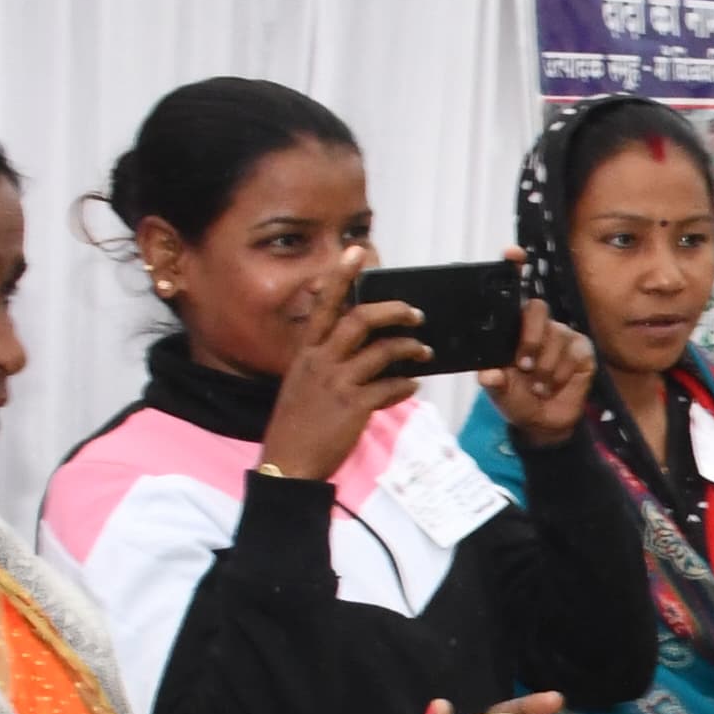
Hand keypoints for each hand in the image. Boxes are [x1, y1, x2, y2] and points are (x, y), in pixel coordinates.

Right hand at [258, 261, 424, 484]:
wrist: (288, 462)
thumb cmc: (297, 424)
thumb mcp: (303, 383)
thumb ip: (326, 362)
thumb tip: (362, 349)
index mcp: (306, 352)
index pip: (324, 304)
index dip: (341, 276)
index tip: (357, 251)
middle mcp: (320, 361)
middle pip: (360, 319)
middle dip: (394, 311)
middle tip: (416, 313)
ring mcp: (337, 383)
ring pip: (382, 351)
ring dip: (410, 348)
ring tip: (424, 352)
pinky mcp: (354, 406)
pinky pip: (390, 387)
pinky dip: (406, 384)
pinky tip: (413, 386)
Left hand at [481, 298, 597, 447]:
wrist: (544, 424)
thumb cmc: (519, 400)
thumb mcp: (500, 392)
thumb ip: (493, 381)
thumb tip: (486, 375)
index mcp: (517, 331)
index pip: (517, 308)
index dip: (516, 327)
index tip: (513, 358)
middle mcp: (541, 328)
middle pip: (538, 308)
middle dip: (531, 339)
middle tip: (525, 367)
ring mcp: (564, 337)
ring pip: (557, 335)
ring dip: (546, 368)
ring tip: (539, 388)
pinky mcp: (583, 351)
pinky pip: (574, 353)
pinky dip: (561, 374)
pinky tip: (554, 386)